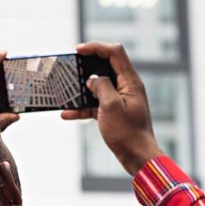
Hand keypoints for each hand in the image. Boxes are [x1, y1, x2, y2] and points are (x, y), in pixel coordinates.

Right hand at [63, 41, 162, 174]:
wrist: (138, 158)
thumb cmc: (127, 133)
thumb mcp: (110, 106)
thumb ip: (100, 87)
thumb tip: (92, 80)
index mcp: (130, 81)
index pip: (115, 53)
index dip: (96, 47)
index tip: (78, 50)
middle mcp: (127, 87)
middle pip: (106, 66)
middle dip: (87, 66)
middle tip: (70, 67)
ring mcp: (121, 99)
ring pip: (98, 87)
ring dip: (82, 89)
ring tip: (66, 91)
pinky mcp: (115, 112)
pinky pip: (96, 104)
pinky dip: (83, 107)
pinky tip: (67, 114)